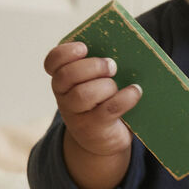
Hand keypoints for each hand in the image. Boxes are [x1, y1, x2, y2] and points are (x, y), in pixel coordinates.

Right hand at [44, 41, 142, 188]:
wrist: (103, 140)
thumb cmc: (103, 102)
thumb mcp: (97, 83)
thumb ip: (102, 68)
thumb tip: (127, 50)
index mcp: (63, 80)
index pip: (53, 63)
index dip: (65, 53)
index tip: (84, 47)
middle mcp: (64, 97)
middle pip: (66, 76)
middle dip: (92, 66)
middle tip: (112, 66)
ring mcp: (75, 115)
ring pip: (83, 95)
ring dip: (105, 86)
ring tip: (117, 85)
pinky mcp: (93, 128)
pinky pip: (107, 110)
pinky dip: (125, 98)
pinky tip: (135, 91)